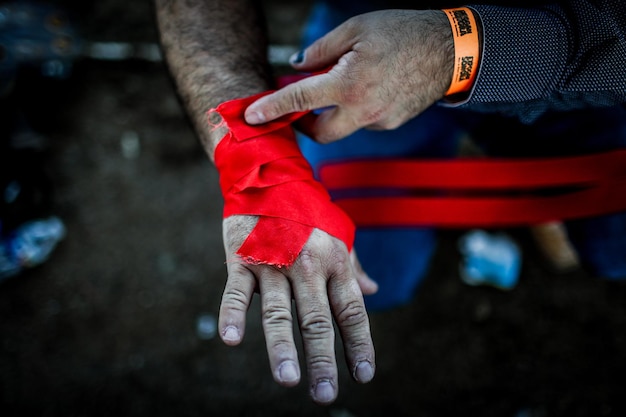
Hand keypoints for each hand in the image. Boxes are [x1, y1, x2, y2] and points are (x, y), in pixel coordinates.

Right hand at [218, 215, 377, 404]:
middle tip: (325, 394)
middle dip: (322, 360)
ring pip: (278, 311)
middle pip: (317, 319)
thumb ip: (353, 266)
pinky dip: (232, 314)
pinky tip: (230, 339)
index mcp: (334, 261)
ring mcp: (273, 261)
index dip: (359, 344)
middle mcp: (307, 264)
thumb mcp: (338, 234)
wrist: (268, 175)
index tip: (363, 375)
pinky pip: (236, 289)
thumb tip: (373, 290)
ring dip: (282, 347)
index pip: (351, 311)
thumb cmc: (307, 212)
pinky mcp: (241, 257)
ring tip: (288, 379)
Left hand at [245, 9, 453, 142]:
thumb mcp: (356, 28)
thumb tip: (297, 66)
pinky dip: (358, 108)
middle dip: (305, 124)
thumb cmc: (402, 32)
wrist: (450, 51)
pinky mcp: (392, 124)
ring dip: (336, 110)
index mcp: (348, 83)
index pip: (299, 99)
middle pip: (320, 133)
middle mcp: (362, 110)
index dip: (272, 108)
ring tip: (354, 78)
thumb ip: (321, 50)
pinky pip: (364, 121)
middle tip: (301, 107)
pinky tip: (374, 86)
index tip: (251, 117)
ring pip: (344, 126)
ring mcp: (379, 121)